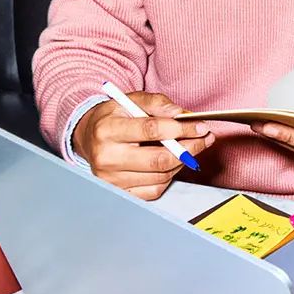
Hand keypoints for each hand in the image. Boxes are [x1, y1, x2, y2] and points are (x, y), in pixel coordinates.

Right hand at [72, 91, 214, 199]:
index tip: (201, 126)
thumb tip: (182, 114)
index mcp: (107, 130)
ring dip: (181, 162)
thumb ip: (157, 103)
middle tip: (204, 139)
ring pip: (160, 176)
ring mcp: (111, 179)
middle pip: (159, 159)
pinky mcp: (119, 193)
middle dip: (189, 149)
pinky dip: (168, 176)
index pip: (152, 130)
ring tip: (188, 148)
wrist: (89, 138)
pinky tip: (170, 163)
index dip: (181, 129)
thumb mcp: (131, 100)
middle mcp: (106, 157)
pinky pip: (154, 190)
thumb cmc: (115, 118)